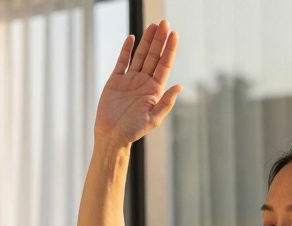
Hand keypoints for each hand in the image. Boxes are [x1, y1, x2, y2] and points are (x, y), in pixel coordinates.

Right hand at [94, 20, 181, 148]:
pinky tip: (131, 38)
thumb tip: (179, 86)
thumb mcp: (153, 119)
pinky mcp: (116, 80)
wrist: (111, 136)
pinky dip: (126, 50)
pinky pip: (122, 62)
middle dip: (159, 40)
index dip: (169, 49)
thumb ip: (166, 102)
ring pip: (140, 56)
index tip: (174, 34)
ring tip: (153, 26)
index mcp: (155, 90)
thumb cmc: (133, 131)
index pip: (164, 65)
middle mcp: (144, 82)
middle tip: (164, 23)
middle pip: (154, 56)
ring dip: (146, 41)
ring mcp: (130, 80)